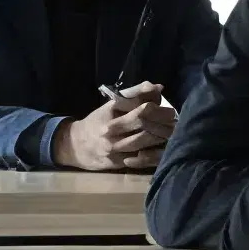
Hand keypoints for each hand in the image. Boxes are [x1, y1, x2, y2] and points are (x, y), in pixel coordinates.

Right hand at [55, 85, 174, 175]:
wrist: (75, 145)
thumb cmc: (98, 122)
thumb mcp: (112, 105)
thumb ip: (135, 95)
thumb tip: (158, 87)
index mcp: (111, 109)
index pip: (138, 102)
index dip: (157, 104)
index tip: (168, 107)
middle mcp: (111, 126)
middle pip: (142, 119)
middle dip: (161, 118)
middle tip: (173, 119)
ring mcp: (114, 145)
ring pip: (143, 139)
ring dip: (161, 135)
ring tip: (172, 132)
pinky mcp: (117, 161)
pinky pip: (140, 157)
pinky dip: (154, 152)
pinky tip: (163, 149)